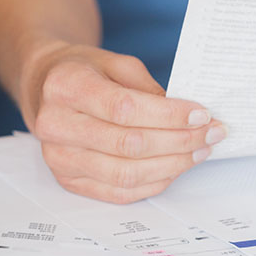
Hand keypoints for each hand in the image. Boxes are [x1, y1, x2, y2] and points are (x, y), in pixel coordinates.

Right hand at [24, 44, 225, 202]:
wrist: (45, 88)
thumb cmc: (82, 72)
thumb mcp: (114, 62)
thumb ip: (147, 88)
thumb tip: (187, 118)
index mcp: (65, 86)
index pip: (123, 108)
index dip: (168, 115)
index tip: (201, 114)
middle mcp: (55, 125)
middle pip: (128, 144)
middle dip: (179, 141)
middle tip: (211, 133)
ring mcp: (58, 157)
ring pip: (125, 174)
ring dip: (172, 166)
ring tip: (199, 151)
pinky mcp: (67, 180)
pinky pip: (118, 193)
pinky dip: (154, 183)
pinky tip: (175, 167)